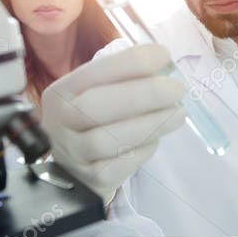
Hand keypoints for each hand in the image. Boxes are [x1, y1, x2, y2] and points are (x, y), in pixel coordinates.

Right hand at [40, 44, 185, 205]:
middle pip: (95, 107)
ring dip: (150, 124)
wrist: (78, 169)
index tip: (163, 56)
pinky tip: (156, 139)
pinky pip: (119, 165)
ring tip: (178, 114)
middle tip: (176, 90)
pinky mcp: (90, 180)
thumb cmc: (95, 122)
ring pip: (108, 140)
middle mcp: (59, 123)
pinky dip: (143, 149)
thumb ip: (123, 78)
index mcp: (61, 92)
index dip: (131, 63)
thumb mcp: (96, 94)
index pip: (93, 73)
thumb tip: (163, 63)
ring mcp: (72, 154)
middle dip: (143, 94)